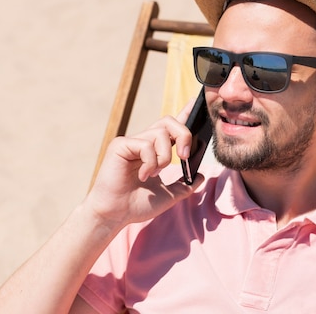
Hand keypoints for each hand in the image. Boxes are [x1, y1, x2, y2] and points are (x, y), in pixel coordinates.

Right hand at [86, 99, 204, 229]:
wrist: (115, 215)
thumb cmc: (135, 205)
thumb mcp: (168, 196)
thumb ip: (185, 185)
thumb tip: (200, 176)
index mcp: (153, 151)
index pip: (171, 128)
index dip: (184, 113)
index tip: (195, 101)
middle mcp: (142, 143)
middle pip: (169, 121)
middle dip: (183, 135)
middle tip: (184, 157)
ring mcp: (131, 143)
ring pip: (160, 133)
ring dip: (164, 157)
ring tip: (154, 174)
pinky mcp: (120, 146)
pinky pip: (145, 145)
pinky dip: (150, 162)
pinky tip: (142, 176)